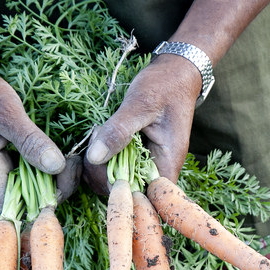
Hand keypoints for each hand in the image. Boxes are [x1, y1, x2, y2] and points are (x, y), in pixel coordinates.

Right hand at [0, 64, 65, 210]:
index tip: (63, 183)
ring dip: (52, 178)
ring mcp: (0, 168)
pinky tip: (61, 155)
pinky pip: (29, 173)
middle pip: (26, 201)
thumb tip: (56, 166)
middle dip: (53, 189)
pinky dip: (46, 167)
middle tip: (73, 164)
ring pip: (30, 188)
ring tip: (72, 159)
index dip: (39, 205)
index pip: (13, 207)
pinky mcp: (8, 159)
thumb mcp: (8, 112)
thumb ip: (30, 140)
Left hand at [83, 53, 201, 193]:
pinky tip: (100, 135)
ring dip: (100, 164)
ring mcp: (145, 163)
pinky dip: (102, 156)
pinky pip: (116, 166)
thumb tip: (95, 157)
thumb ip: (119, 130)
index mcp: (167, 163)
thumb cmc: (163, 85)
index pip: (145, 198)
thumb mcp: (140, 104)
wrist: (174, 71)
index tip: (103, 169)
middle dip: (104, 173)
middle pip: (127, 192)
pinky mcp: (135, 155)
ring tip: (100, 133)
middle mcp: (158, 169)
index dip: (121, 192)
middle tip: (98, 140)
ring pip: (117, 181)